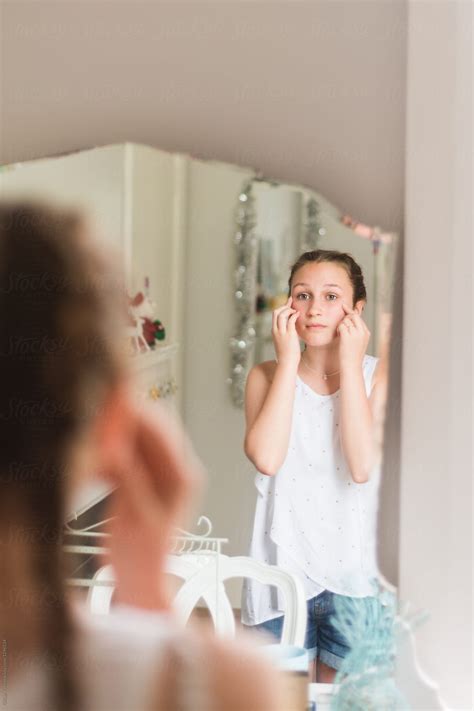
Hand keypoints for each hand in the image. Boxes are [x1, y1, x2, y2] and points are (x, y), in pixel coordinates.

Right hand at [99, 400, 202, 609]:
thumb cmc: (143, 559)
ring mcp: (160, 472)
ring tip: (92, 435)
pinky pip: (127, 451)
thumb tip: (116, 446)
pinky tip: (94, 460)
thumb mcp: (135, 518)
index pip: (160, 429)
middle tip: (95, 414)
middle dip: (123, 417)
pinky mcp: (142, 477)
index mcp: (182, 476)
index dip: (135, 412)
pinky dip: (110, 449)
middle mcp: (176, 468)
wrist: (140, 582)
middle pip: (150, 426)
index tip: (109, 402)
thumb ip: (128, 479)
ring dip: (115, 432)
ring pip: (136, 436)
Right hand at [272, 296, 300, 367]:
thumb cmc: (286, 354)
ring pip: (281, 314)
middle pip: (276, 312)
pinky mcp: (289, 335)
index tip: (288, 304)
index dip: (281, 308)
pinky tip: (298, 314)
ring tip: (295, 310)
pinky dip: (294, 315)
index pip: (275, 315)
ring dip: (289, 310)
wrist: (287, 363)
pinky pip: (290, 320)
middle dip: (284, 305)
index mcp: (274, 331)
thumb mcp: (283, 342)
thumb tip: (291, 329)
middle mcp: (276, 330)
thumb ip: (285, 334)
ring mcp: (282, 332)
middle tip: (291, 302)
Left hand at [338, 303, 369, 367]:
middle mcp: (362, 331)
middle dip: (344, 318)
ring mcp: (355, 333)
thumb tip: (348, 322)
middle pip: (352, 316)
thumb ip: (356, 332)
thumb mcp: (358, 343)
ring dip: (340, 326)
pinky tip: (339, 335)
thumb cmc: (353, 356)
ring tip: (341, 335)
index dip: (350, 312)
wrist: (351, 366)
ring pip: (345, 321)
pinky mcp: (347, 336)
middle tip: (340, 326)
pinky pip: (341, 326)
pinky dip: (338, 329)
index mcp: (366, 333)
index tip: (344, 306)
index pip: (358, 318)